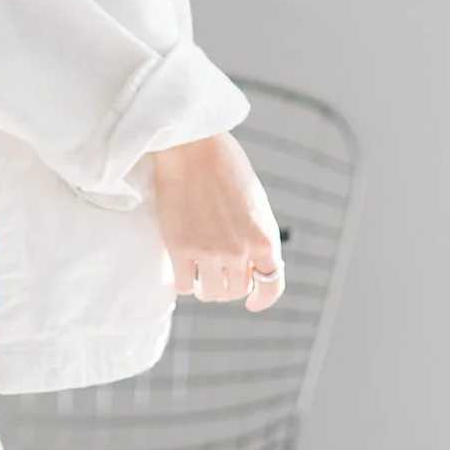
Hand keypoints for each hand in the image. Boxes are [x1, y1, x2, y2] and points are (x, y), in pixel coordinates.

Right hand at [151, 132, 283, 307]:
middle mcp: (240, 251)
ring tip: (198, 278)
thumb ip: (256, 234)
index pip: (271, 285)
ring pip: (210, 293)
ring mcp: (209, 253)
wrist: (191, 147)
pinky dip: (181, 283)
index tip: (253, 302)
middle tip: (217, 277)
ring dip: (205, 289)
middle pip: (236, 290)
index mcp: (265, 238)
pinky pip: (182, 285)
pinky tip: (178, 272)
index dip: (262, 299)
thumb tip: (251, 262)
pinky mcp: (180, 249)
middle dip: (229, 287)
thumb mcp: (255, 203)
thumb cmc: (224, 165)